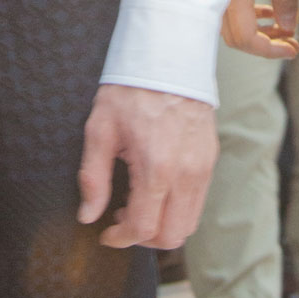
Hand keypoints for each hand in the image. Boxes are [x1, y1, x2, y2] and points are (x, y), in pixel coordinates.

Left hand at [77, 85, 217, 250]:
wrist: (169, 58)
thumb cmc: (130, 91)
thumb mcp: (100, 130)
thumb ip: (93, 178)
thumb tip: (88, 215)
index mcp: (156, 168)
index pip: (143, 228)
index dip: (121, 239)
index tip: (106, 233)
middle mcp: (185, 174)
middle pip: (172, 236)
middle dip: (144, 238)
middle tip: (122, 221)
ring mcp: (203, 168)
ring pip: (189, 223)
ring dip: (162, 225)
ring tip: (138, 205)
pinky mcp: (210, 160)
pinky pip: (197, 201)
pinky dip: (177, 208)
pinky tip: (156, 190)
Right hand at [221, 0, 298, 58]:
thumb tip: (289, 26)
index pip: (247, 36)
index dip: (271, 50)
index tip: (293, 48)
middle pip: (238, 38)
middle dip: (266, 45)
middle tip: (292, 42)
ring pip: (234, 28)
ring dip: (260, 34)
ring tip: (285, 29)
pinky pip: (233, 14)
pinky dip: (252, 20)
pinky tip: (271, 13)